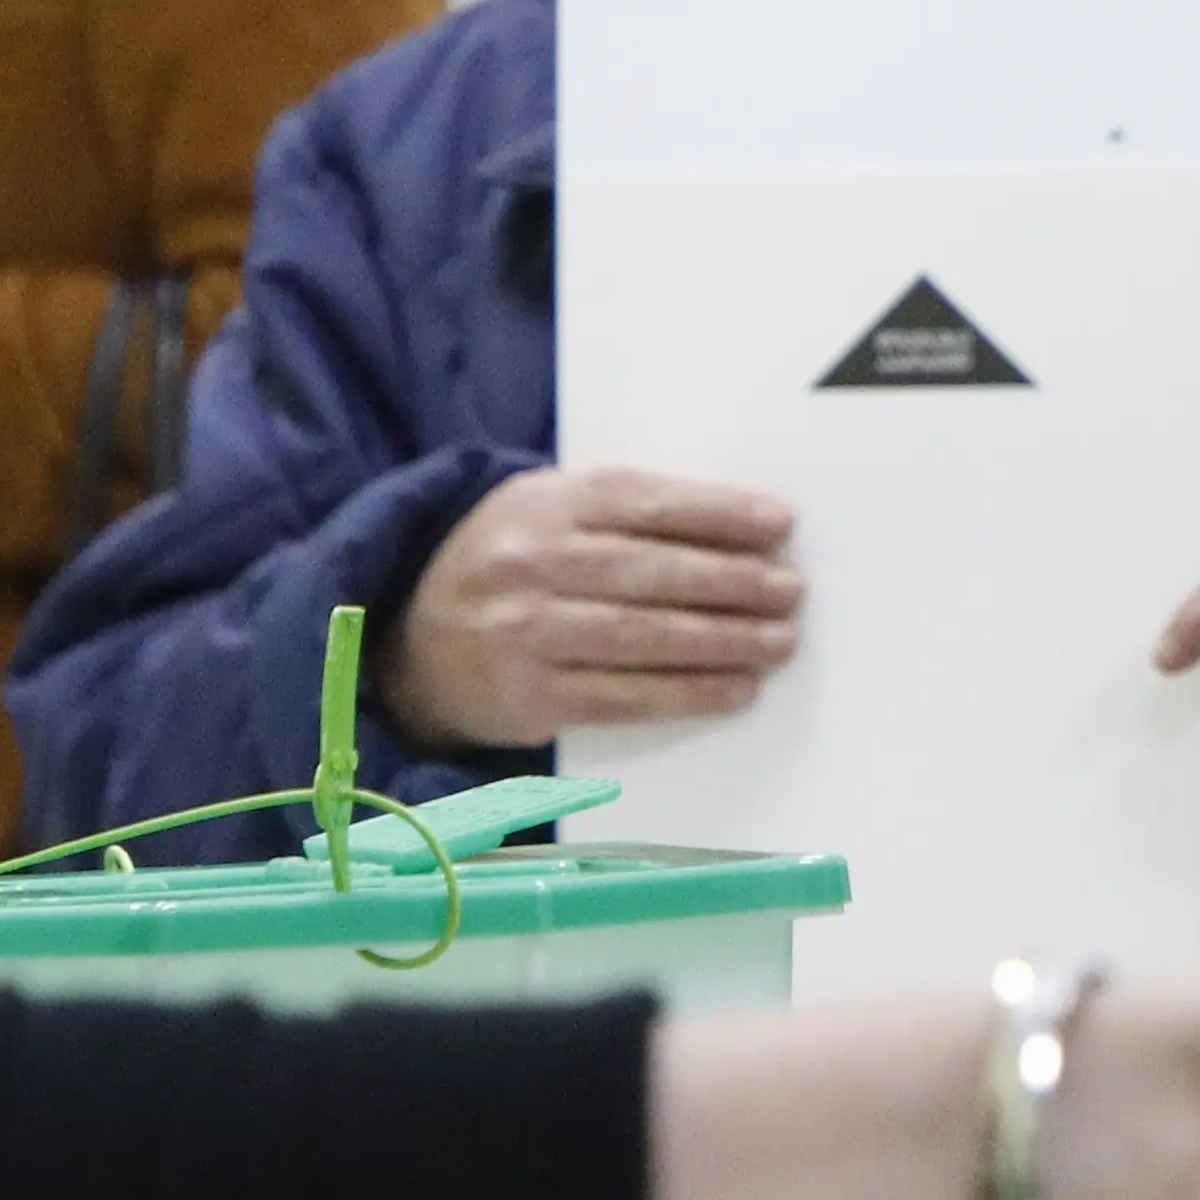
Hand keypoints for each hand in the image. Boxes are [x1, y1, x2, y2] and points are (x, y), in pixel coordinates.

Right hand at [388, 465, 801, 749]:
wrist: (408, 644)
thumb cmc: (503, 567)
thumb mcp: (540, 511)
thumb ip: (618, 512)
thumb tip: (730, 529)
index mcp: (543, 503)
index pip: (644, 502)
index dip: (716, 513)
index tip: (778, 525)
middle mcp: (533, 564)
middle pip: (651, 572)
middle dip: (732, 582)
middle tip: (791, 591)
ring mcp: (528, 633)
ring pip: (643, 637)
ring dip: (722, 641)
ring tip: (779, 642)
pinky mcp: (531, 697)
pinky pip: (623, 697)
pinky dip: (685, 694)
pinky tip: (733, 689)